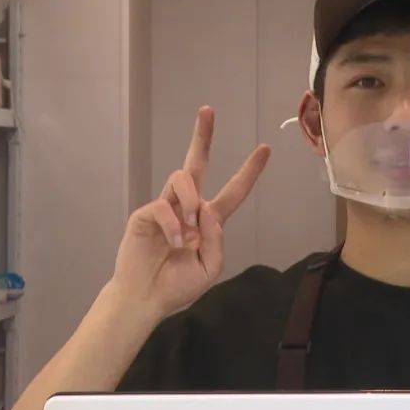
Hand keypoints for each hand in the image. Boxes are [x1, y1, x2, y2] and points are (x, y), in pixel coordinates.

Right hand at [110, 106, 269, 317]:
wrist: (146, 299)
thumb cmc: (177, 284)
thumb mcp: (210, 266)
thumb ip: (216, 238)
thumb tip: (207, 208)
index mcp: (208, 221)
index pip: (233, 191)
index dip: (249, 171)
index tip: (265, 149)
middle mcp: (187, 208)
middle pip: (196, 164)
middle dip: (203, 136)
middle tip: (208, 110)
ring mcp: (166, 208)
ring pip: (182, 179)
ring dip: (191, 202)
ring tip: (189, 231)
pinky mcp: (145, 214)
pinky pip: (164, 206)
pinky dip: (174, 225)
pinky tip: (174, 242)